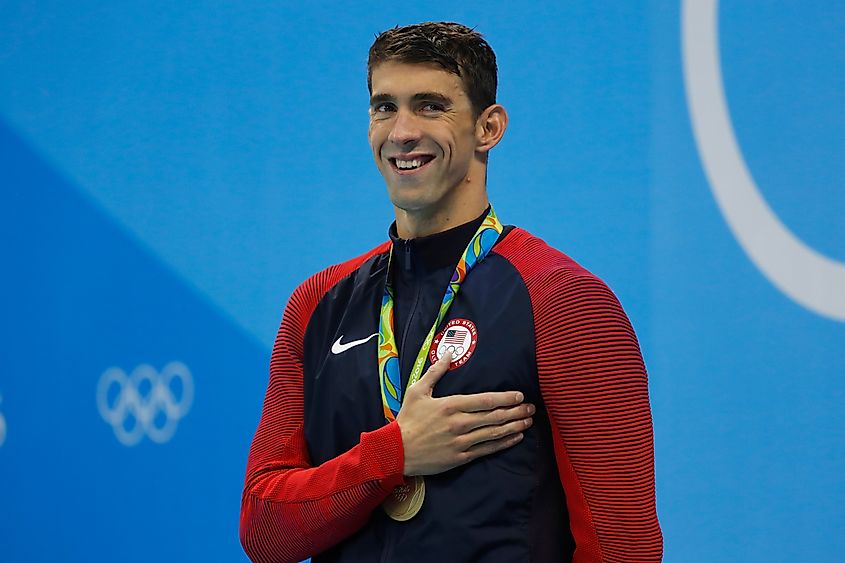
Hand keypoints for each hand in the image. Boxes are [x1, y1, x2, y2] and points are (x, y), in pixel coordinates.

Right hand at [396, 352, 534, 475]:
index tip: (519, 395)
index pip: (485, 400)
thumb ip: (436, 372)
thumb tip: (449, 353)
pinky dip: (503, 443)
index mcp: (450, 405)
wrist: (396, 451)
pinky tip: (515, 438)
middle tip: (531, 407)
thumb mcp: (417, 391)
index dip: (505, 398)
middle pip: (494, 416)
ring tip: (528, 421)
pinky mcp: (461, 457)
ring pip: (494, 433)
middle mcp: (459, 423)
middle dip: (516, 411)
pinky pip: (487, 450)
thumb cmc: (407, 419)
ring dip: (514, 426)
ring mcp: (461, 442)